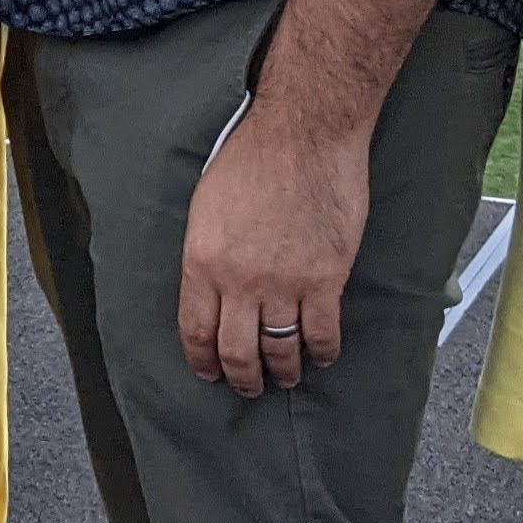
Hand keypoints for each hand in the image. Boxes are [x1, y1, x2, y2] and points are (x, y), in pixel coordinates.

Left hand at [180, 114, 366, 397]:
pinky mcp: (326, 279)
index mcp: (203, 261)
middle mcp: (240, 281)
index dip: (202, 360)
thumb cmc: (250, 159)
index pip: (196, 330)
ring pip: (280, 349)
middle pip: (237, 351)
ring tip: (285, 377)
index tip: (209, 372)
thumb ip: (207, 253)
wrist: (303, 136)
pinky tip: (320, 355)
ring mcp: (285, 283)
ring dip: (282, 371)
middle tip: (247, 387)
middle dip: (241, 378)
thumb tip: (212, 288)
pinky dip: (322, 352)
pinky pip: (322, 333)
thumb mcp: (206, 206)